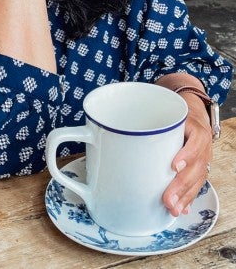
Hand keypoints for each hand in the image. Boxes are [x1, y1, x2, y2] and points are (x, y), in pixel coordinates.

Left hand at [162, 96, 211, 215]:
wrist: (195, 116)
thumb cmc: (176, 115)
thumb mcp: (168, 112)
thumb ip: (150, 121)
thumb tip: (116, 131)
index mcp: (196, 130)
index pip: (195, 142)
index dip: (186, 155)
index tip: (174, 166)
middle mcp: (202, 146)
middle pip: (195, 167)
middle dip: (181, 185)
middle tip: (168, 198)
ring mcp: (204, 159)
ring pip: (198, 180)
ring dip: (185, 196)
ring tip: (172, 208)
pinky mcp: (201, 169)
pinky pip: (197, 185)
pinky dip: (189, 198)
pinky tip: (182, 208)